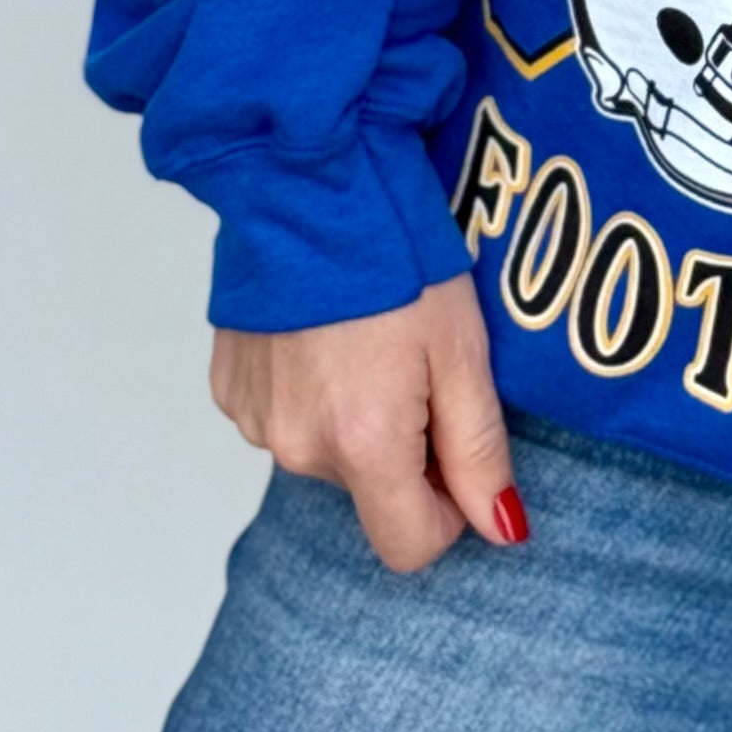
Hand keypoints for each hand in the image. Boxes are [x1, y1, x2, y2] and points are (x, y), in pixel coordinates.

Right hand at [209, 274, 524, 572]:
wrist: (305, 184)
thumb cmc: (396, 258)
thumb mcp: (463, 352)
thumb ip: (480, 452)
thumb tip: (501, 530)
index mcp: (363, 445)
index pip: (409, 546)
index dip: (447, 511)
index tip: (457, 453)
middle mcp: (298, 447)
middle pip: (369, 492)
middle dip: (403, 450)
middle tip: (417, 368)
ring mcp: (255, 420)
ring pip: (326, 454)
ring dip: (355, 419)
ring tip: (369, 342)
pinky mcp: (230, 390)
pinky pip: (285, 419)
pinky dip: (312, 392)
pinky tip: (326, 336)